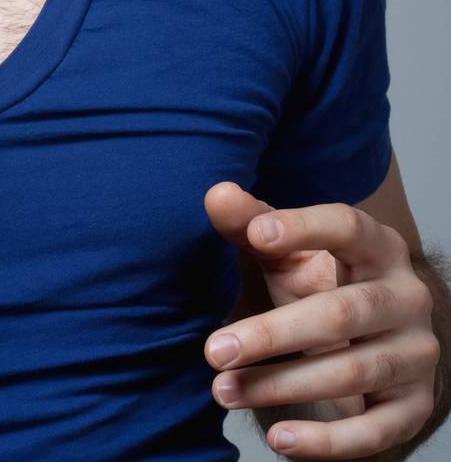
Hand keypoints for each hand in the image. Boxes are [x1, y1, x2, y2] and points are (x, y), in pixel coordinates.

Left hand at [202, 182, 437, 455]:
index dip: (304, 227)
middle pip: (342, 312)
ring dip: (282, 386)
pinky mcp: (415, 406)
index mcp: (378, 245)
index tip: (256, 235)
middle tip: (214, 350)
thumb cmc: (323, 282)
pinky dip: (327, 441)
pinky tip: (280, 439)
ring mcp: (416, 353)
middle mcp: (407, 296)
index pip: (347, 227)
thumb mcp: (288, 251)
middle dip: (272, 334)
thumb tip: (216, 194)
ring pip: (352, 372)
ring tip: (225, 390)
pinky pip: (375, 430)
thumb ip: (250, 222)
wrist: (380, 336)